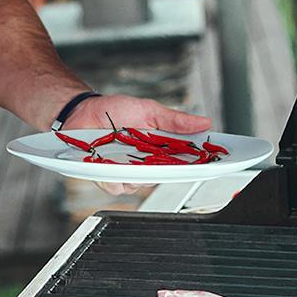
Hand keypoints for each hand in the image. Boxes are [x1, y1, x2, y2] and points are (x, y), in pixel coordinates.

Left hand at [64, 94, 212, 196]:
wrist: (83, 111)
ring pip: (140, 185)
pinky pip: (116, 186)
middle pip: (165, 177)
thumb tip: (204, 122)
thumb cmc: (115, 111)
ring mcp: (126, 172)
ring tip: (127, 153)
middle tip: (160, 156)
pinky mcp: (107, 177)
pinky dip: (114, 175)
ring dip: (136, 171)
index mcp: (160, 149)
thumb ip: (174, 121)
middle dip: (166, 169)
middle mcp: (145, 164)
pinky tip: (108, 162)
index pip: (185, 162)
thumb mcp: (149, 110)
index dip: (200, 165)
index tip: (214, 163)